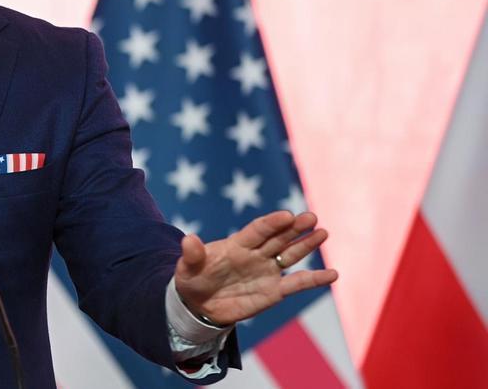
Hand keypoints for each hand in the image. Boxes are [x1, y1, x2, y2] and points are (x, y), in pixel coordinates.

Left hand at [174, 210, 337, 325]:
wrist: (199, 305)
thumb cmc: (192, 281)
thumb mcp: (187, 269)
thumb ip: (192, 255)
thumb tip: (188, 239)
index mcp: (236, 245)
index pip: (258, 230)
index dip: (271, 223)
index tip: (287, 215)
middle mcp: (255, 254)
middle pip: (278, 237)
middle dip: (295, 227)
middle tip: (312, 217)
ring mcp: (267, 271)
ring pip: (290, 254)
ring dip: (306, 244)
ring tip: (323, 233)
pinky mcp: (274, 291)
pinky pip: (297, 283)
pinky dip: (315, 279)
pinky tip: (333, 274)